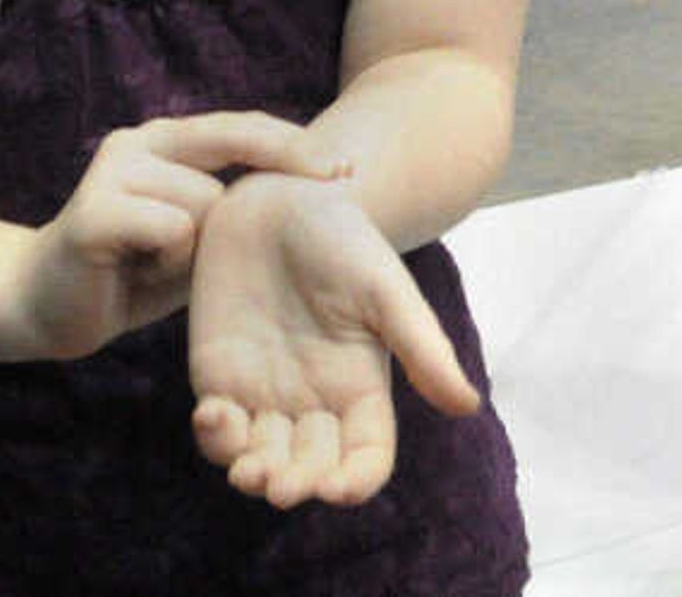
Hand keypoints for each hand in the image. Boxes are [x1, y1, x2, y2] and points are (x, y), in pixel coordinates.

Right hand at [15, 112, 339, 360]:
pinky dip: (168, 260)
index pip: (242, 128)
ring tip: (153, 266)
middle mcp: (138, 142)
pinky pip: (173, 228)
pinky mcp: (95, 210)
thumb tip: (305, 203)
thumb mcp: (191, 239)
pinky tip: (134, 272)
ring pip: (206, 201)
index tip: (346, 171)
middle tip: (323, 188)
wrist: (42, 306)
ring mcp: (114, 170)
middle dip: (279, 171)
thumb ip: (230, 215)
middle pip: (232, 143)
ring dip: (195, 250)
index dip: (295, 146)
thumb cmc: (128, 274)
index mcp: (163, 141)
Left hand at [185, 172, 480, 508]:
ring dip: (251, 474)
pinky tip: (214, 413)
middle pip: (310, 469)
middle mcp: (313, 400)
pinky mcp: (218, 375)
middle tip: (280, 486)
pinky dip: (214, 434)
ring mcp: (263, 392)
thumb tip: (467, 406)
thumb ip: (421, 346)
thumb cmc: (341, 235)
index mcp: (361, 387)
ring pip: (260, 459)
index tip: (337, 489)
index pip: (366, 456)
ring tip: (247, 469)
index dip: (356, 482)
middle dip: (297, 485)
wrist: (276, 193)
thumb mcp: (385, 287)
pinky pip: (217, 426)